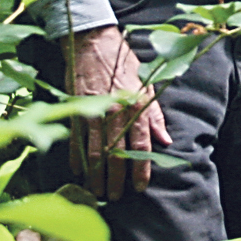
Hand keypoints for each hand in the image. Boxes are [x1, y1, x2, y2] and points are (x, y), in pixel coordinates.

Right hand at [64, 24, 170, 199]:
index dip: (141, 168)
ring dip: (95, 175)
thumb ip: (155, 116)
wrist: (94, 43)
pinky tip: (78, 171)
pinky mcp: (75, 109)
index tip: (141, 187)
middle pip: (116, 153)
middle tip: (115, 198)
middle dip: (116, 179)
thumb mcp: (146, 85)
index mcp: (135, 106)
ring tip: (96, 192)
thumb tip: (166, 141)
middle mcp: (115, 112)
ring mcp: (93, 111)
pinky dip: (76, 157)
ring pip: (95, 151)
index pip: (141, 144)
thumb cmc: (123, 63)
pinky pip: (75, 139)